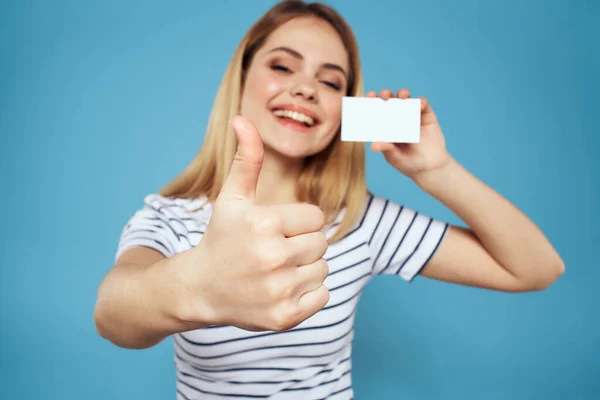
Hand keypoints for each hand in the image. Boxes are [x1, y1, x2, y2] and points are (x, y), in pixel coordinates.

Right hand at [180, 115, 329, 331]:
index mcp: (263, 223)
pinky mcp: (285, 317)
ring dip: (306, 268)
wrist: (200, 289)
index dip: (296, 221)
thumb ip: (246, 159)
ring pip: (323, 268)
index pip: (315, 217)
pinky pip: (323, 295)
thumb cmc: (221, 238)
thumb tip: (242, 119)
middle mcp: (272, 257)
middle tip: (274, 251)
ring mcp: (279, 290)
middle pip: (321, 243)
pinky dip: (309, 293)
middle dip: (302, 244)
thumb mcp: (232, 198)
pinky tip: (282, 288)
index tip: (273, 230)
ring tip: (276, 269)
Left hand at [367, 89, 451, 181]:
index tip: (369, 96)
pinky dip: (421, 102)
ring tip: (402, 95)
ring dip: (403, 94)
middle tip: (384, 95)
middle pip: (390, 101)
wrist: (430, 168)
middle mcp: (398, 118)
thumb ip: (386, 149)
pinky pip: (423, 104)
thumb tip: (373, 145)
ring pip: (406, 99)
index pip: (377, 111)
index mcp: (386, 126)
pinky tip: (418, 104)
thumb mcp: (395, 157)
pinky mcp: (426, 116)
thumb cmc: (408, 163)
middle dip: (386, 95)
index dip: (372, 102)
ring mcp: (412, 115)